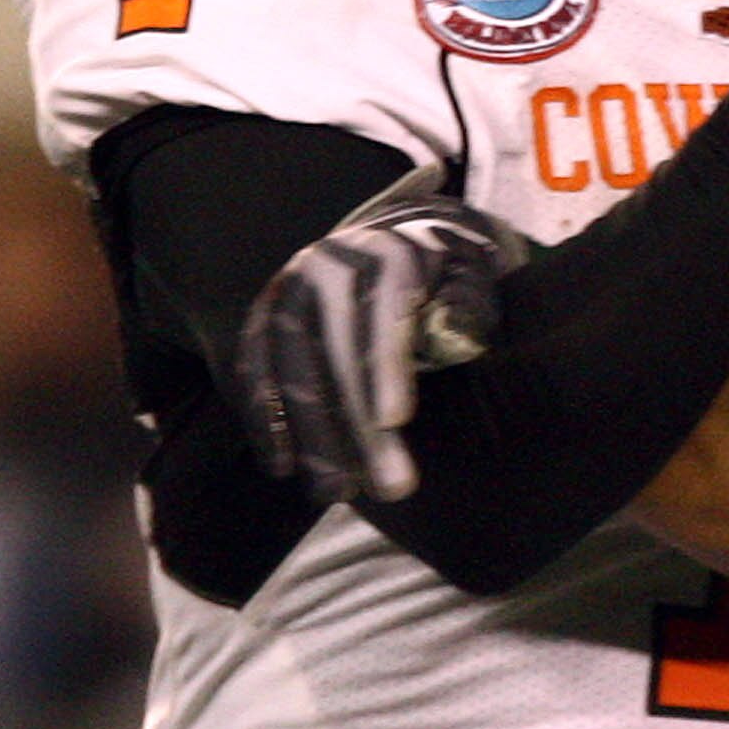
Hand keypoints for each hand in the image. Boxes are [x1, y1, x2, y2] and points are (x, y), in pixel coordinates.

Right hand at [234, 167, 519, 502]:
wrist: (401, 235)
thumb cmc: (448, 272)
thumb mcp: (474, 277)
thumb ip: (469, 305)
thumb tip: (456, 338)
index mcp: (387, 253)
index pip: (384, 315)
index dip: (387, 368)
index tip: (396, 422)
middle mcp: (329, 264)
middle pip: (335, 350)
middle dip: (357, 424)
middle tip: (391, 488)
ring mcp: (290, 286)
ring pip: (290, 365)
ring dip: (310, 434)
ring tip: (336, 493)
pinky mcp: (265, 312)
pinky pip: (254, 368)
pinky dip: (265, 417)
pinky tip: (281, 465)